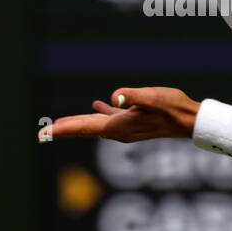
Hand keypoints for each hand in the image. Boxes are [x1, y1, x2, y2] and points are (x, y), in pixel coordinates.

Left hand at [45, 86, 199, 142]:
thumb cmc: (172, 107)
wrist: (189, 120)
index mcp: (119, 126)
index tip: (45, 134)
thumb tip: (114, 97)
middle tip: (42, 134)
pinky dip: (97, 115)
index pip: (84, 127)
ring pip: (94, 126)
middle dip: (64, 130)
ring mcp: (124, 128)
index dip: (64, 129)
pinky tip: (95, 106)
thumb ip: (133, 96)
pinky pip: (108, 119)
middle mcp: (118, 131)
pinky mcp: (132, 122)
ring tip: (60, 124)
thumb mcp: (152, 97)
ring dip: (77, 124)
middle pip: (84, 129)